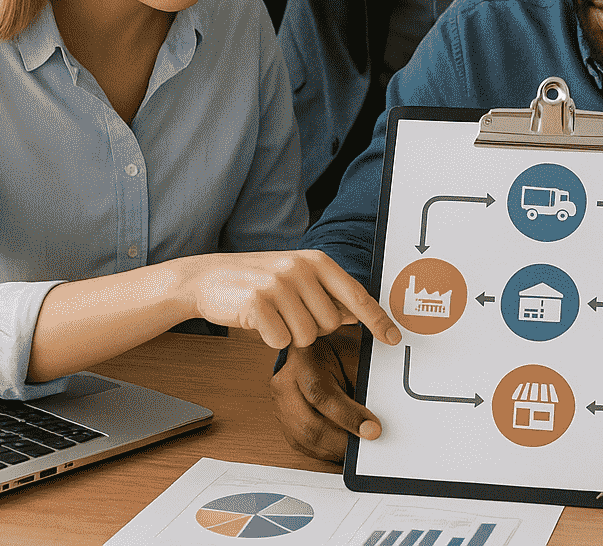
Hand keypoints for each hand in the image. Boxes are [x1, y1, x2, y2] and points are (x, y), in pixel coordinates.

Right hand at [177, 249, 401, 350]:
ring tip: (272, 315)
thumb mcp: (296, 279)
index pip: (356, 294)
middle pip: (329, 323)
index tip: (394, 338)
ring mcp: (278, 283)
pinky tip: (258, 321)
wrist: (207, 278)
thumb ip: (326, 294)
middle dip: (311, 328)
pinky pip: (280, 341)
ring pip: (306, 336)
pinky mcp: (257, 302)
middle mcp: (300, 267)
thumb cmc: (257, 281)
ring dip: (289, 334)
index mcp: (316, 260)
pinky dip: (270, 338)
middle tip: (287, 314)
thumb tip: (358, 315)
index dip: (377, 319)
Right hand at [269, 326, 381, 461]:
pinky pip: (302, 445)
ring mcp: (280, 405)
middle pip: (310, 425)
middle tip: (367, 446)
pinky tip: (341, 450)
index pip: (322, 395)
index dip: (349, 417)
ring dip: (334, 450)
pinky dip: (324, 452)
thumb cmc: (333, 350)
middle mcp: (285, 385)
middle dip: (342, 442)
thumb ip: (362, 380)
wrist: (310, 349)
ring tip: (357, 450)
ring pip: (305, 440)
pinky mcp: (282, 420)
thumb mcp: (351, 354)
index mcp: (302, 361)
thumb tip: (378, 411)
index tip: (372, 430)